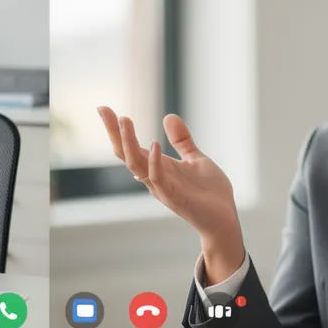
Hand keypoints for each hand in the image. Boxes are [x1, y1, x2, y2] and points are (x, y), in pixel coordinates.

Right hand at [98, 107, 244, 282]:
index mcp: (157, 166)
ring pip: (135, 164)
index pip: (130, 146)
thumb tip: (168, 116)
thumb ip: (181, 141)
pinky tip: (154, 144)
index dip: (116, 128)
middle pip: (125, 153)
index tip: (104, 108)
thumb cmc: (210, 193)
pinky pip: (157, 178)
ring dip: (128, 142)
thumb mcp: (195, 159)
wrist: (225, 219)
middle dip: (113, 131)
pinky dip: (153, 162)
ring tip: (123, 120)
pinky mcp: (173, 197)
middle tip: (102, 109)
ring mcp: (161, 187)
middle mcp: (153, 176)